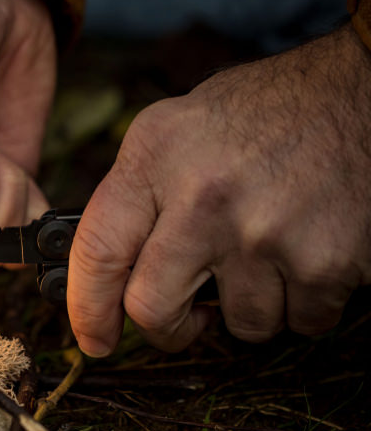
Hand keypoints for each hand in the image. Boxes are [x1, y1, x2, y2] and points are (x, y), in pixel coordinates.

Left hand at [68, 25, 370, 355]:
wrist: (359, 91)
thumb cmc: (263, 113)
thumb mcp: (175, 129)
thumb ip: (137, 193)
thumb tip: (104, 270)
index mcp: (155, 157)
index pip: (98, 250)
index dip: (87, 308)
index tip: (93, 338)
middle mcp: (201, 198)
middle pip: (152, 308)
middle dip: (167, 329)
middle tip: (185, 320)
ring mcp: (263, 234)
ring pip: (240, 325)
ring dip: (250, 307)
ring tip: (265, 255)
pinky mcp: (323, 262)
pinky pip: (303, 321)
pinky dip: (306, 303)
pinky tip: (306, 253)